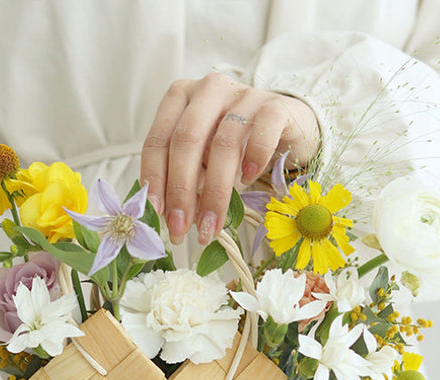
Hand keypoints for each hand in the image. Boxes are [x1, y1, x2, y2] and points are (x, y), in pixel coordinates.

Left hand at [140, 72, 319, 244]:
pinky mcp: (276, 105)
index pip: (158, 140)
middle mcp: (208, 90)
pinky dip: (253, 158)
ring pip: (223, 143)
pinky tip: (247, 180)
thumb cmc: (235, 145)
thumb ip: (184, 178)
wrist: (285, 125)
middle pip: (186, 140)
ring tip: (211, 225)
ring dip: (214, 192)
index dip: (154, 179)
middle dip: (181, 191)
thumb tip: (169, 218)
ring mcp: (244, 94)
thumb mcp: (202, 160)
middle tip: (181, 229)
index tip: (155, 214)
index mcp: (180, 98)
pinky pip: (263, 131)